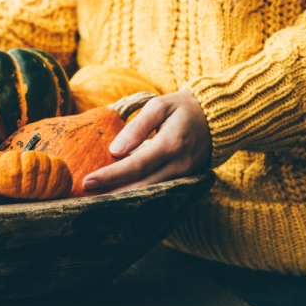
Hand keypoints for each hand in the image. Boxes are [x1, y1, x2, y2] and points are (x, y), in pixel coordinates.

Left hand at [82, 89, 211, 193]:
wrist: (218, 115)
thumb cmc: (183, 107)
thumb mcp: (159, 106)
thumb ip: (137, 127)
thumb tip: (115, 150)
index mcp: (171, 144)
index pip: (135, 166)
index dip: (110, 176)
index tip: (87, 181)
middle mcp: (180, 165)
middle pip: (142, 186)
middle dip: (113, 194)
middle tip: (86, 197)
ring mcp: (186, 174)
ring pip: (152, 192)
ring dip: (125, 198)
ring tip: (98, 199)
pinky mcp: (187, 178)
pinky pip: (161, 189)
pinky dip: (141, 193)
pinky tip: (121, 194)